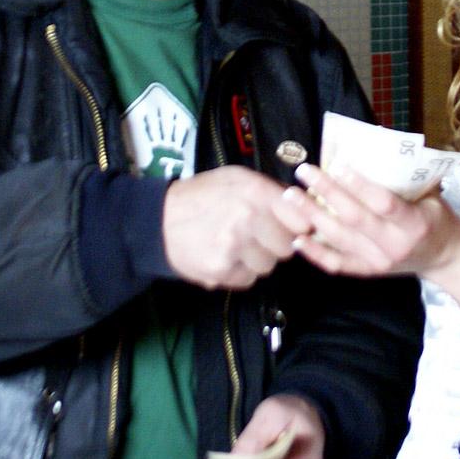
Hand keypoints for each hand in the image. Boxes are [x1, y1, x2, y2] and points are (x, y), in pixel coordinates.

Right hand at [162, 166, 308, 289]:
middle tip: (255, 236)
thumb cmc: (201, 196)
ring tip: (235, 245)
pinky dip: (238, 273)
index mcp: (256, 192)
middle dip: (275, 244)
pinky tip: (224, 257)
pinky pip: (247, 279)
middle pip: (287, 247)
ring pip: (268, 266)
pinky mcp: (221, 269)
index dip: (297, 227)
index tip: (290, 228)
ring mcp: (234, 245)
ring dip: (256, 260)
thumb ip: (270, 190)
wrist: (157, 220)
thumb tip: (303, 207)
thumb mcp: (236, 179)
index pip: (301, 220)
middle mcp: (248, 218)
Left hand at [276, 163, 459, 278]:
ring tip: (292, 196)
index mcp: (415, 223)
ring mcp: (379, 262)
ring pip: (340, 239)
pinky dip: (315, 253)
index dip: (359, 185)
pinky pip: (337, 265)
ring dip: (313, 217)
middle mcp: (394, 245)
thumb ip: (405, 174)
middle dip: (326, 193)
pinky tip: (297, 239)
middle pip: (354, 219)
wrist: (446, 257)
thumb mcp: (431, 193)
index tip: (337, 165)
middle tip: (304, 172)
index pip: (383, 203)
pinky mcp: (369, 272)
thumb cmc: (436, 216)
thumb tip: (373, 138)